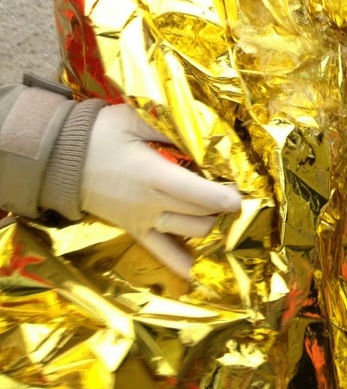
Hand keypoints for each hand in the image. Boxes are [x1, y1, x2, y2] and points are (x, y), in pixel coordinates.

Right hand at [80, 104, 241, 277]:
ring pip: (189, 233)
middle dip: (223, 207)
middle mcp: (151, 204)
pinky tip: (201, 270)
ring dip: (211, 225)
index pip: (196, 193)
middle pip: (199, 213)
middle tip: (239, 193)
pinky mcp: (134, 231)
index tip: (242, 196)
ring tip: (224, 212)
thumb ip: (171, 127)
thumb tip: (204, 134)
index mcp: (152, 175)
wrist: (61, 159)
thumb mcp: (136, 117)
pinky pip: (162, 253)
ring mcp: (143, 221)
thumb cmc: (101, 133)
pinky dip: (183, 263)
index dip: (223, 197)